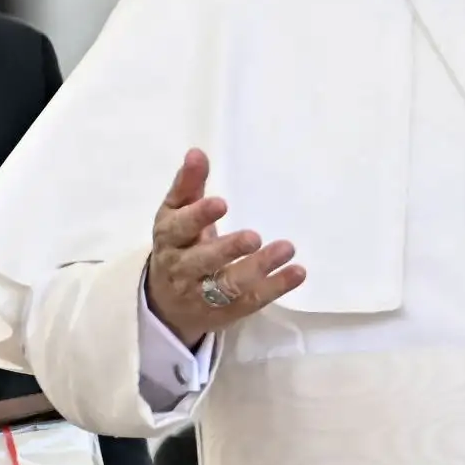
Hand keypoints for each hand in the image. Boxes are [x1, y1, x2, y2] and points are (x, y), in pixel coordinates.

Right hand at [146, 149, 305, 348]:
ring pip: (227, 285)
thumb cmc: (179, 245)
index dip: (198, 216)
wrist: (166, 303)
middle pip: (202, 261)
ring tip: (287, 248)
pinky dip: (275, 288)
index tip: (221, 203)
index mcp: (169, 239)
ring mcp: (202, 294)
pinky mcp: (225, 311)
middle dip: (228, 249)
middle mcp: (182, 268)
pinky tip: (298, 272)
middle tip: (254, 236)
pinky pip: (250, 301)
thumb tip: (197, 153)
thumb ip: (188, 186)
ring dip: (258, 268)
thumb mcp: (176, 216)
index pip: (179, 228)